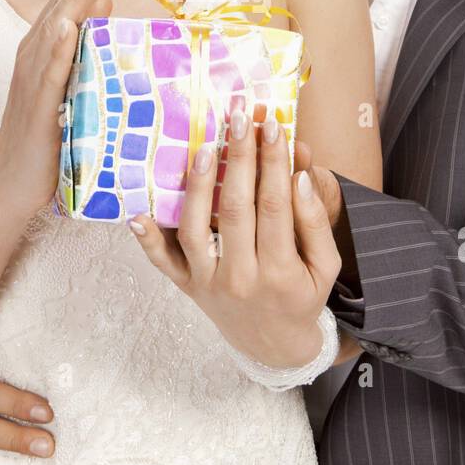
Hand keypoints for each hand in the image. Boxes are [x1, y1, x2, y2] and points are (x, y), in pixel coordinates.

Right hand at [0, 0, 133, 222]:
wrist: (11, 181)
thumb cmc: (46, 133)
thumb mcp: (72, 83)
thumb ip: (85, 45)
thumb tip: (107, 3)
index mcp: (45, 47)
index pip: (73, 0)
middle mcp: (34, 54)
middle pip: (67, 4)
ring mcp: (33, 78)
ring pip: (56, 28)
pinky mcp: (35, 106)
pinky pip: (46, 73)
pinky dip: (54, 48)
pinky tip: (64, 27)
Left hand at [128, 108, 342, 367]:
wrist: (274, 345)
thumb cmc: (302, 295)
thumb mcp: (326, 266)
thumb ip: (315, 222)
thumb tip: (299, 178)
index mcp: (279, 271)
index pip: (275, 205)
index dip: (274, 163)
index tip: (273, 126)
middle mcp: (239, 277)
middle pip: (236, 208)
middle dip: (238, 158)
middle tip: (240, 118)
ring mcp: (207, 282)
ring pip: (195, 229)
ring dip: (197, 185)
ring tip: (204, 147)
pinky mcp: (187, 286)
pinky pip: (163, 262)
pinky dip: (148, 239)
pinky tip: (138, 212)